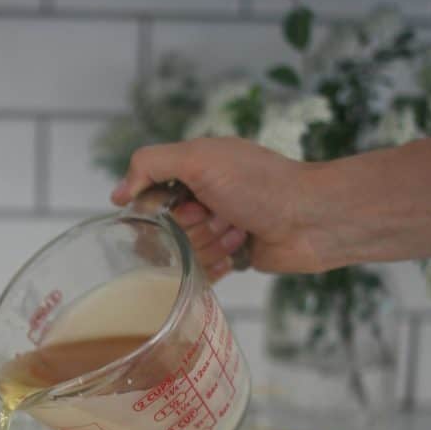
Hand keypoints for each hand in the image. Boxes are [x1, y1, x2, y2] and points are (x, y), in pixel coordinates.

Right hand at [111, 137, 323, 278]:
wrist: (312, 220)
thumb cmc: (261, 184)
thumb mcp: (199, 159)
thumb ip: (151, 164)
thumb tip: (117, 193)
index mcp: (196, 166)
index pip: (149, 192)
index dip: (159, 205)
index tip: (181, 204)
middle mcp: (205, 195)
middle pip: (166, 226)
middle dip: (191, 225)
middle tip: (219, 214)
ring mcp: (219, 226)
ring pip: (186, 250)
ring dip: (211, 243)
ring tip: (238, 230)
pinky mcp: (232, 255)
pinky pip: (203, 270)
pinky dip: (217, 265)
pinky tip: (240, 251)